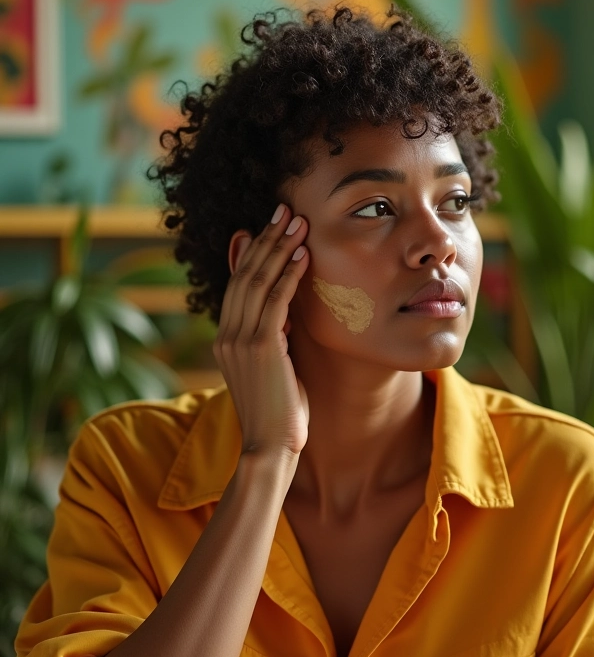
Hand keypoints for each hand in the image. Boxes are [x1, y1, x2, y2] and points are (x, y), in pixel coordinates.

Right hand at [214, 205, 309, 457]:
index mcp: (227, 337)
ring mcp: (240, 340)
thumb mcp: (273, 364)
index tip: (270, 225)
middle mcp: (227, 334)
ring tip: (296, 220)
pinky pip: (274, 302)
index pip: (239, 282)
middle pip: (245, 274)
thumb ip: (274, 335)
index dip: (253, 250)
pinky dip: (288, 275)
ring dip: (278, 248)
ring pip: (257, 281)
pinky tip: (302, 255)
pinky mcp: (260, 348)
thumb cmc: (280, 409)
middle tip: (284, 209)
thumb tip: (285, 308)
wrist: (271, 446)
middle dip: (267, 238)